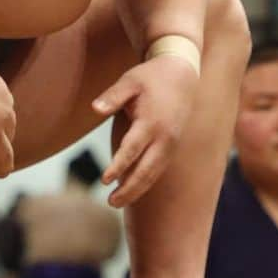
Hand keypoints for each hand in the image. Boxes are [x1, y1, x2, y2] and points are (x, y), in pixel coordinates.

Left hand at [92, 55, 197, 207]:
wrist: (183, 75)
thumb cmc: (151, 77)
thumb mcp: (130, 81)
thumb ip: (112, 97)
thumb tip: (94, 109)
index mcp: (152, 121)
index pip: (133, 149)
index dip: (119, 165)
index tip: (104, 180)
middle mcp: (165, 137)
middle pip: (146, 170)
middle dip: (129, 188)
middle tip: (111, 202)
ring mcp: (171, 144)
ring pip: (154, 173)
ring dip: (137, 189)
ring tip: (117, 202)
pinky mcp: (172, 146)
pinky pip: (159, 168)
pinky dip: (146, 181)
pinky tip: (132, 190)